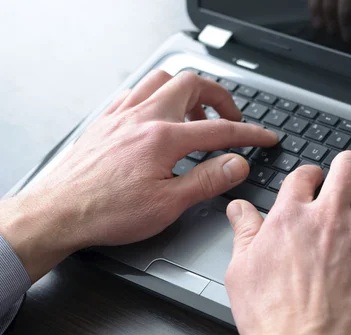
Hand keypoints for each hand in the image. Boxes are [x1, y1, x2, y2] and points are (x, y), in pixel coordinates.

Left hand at [0, 70, 277, 281]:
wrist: (59, 212)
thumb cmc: (107, 211)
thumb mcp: (168, 204)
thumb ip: (207, 179)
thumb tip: (237, 164)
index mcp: (164, 138)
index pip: (220, 129)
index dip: (250, 133)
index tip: (265, 136)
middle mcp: (143, 117)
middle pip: (192, 85)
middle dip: (220, 98)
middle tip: (231, 118)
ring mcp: (122, 114)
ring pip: (162, 80)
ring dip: (187, 91)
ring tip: (197, 115)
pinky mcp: (107, 120)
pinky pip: (137, 91)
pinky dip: (158, 96)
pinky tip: (159, 116)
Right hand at [225, 152, 350, 334]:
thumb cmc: (273, 318)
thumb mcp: (241, 271)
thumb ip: (243, 232)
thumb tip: (238, 210)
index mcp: (290, 218)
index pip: (304, 173)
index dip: (309, 174)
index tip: (312, 182)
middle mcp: (327, 219)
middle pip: (347, 165)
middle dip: (347, 164)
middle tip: (346, 173)